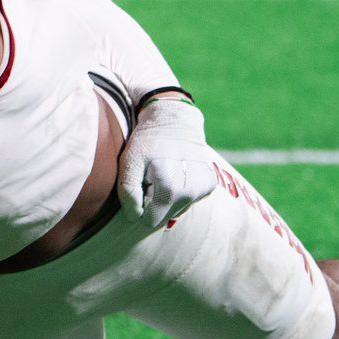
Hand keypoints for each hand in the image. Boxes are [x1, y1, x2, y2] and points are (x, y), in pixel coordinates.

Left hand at [116, 99, 217, 228]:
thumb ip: (128, 192)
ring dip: (166, 197)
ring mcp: (202, 189)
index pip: (149, 219)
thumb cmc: (147, 142)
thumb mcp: (129, 162)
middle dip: (153, 202)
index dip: (140, 205)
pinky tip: (176, 174)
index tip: (141, 184)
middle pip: (163, 217)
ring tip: (163, 174)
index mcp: (169, 187)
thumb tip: (136, 216)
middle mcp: (190, 191)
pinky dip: (179, 193)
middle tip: (150, 179)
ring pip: (176, 211)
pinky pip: (187, 202)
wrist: (175, 120)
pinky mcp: (209, 186)